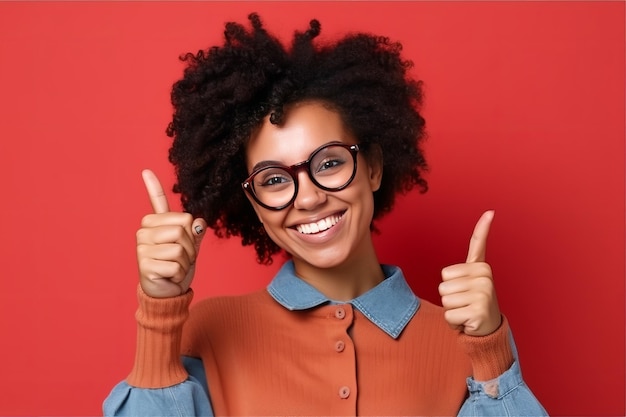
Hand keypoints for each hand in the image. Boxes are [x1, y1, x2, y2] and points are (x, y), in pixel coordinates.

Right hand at [136, 169, 206, 297]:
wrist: (167, 292)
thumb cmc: (178, 265)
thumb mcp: (191, 246)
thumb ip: (195, 232)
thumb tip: (199, 222)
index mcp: (155, 223)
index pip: (159, 202)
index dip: (153, 186)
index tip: (145, 170)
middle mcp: (144, 231)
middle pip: (182, 227)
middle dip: (190, 245)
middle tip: (181, 257)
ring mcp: (142, 248)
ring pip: (180, 246)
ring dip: (185, 261)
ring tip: (175, 266)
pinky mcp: (144, 264)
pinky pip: (175, 264)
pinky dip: (179, 273)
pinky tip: (170, 276)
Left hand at [438, 210, 501, 335]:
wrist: (487, 330)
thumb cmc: (473, 301)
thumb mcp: (470, 279)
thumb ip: (473, 258)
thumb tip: (485, 225)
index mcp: (482, 267)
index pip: (477, 244)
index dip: (483, 228)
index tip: (490, 211)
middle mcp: (485, 277)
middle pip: (443, 282)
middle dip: (448, 296)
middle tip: (464, 302)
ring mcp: (483, 293)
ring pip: (444, 298)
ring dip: (451, 309)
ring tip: (465, 310)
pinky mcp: (479, 310)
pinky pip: (449, 314)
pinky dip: (453, 321)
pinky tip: (467, 320)